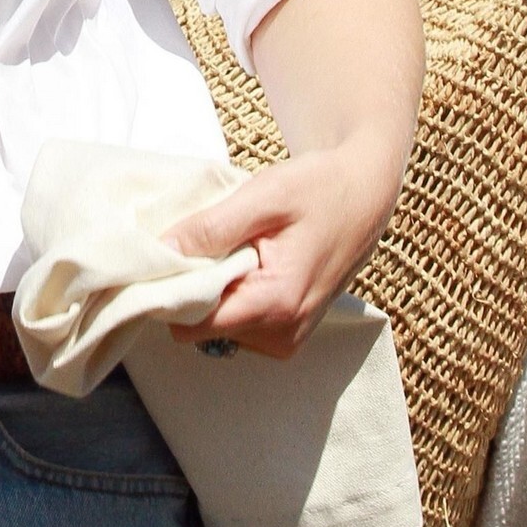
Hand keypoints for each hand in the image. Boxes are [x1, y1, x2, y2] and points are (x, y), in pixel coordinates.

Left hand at [161, 143, 399, 358]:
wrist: (364, 192)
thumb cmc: (319, 188)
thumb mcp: (264, 196)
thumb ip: (212, 228)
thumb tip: (162, 249)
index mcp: (277, 304)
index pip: (194, 323)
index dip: (170, 290)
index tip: (164, 259)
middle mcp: (284, 334)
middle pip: (203, 327)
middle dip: (194, 286)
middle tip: (208, 243)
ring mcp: (288, 338)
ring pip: (217, 326)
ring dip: (215, 288)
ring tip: (237, 248)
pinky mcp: (288, 332)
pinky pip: (238, 322)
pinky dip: (232, 294)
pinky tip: (248, 262)